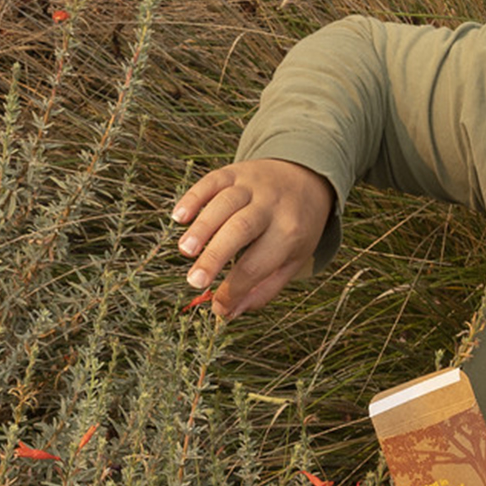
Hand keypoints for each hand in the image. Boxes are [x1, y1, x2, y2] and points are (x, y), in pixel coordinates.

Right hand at [172, 159, 333, 317]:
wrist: (306, 177)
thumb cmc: (296, 228)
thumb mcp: (294, 259)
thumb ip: (264, 288)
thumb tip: (227, 313)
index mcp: (290, 233)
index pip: (258, 264)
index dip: (236, 287)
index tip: (218, 306)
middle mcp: (272, 206)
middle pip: (242, 229)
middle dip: (216, 255)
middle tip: (194, 281)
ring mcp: (252, 186)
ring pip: (225, 203)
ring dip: (203, 227)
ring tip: (185, 251)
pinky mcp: (234, 172)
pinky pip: (212, 181)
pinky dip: (194, 197)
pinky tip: (179, 217)